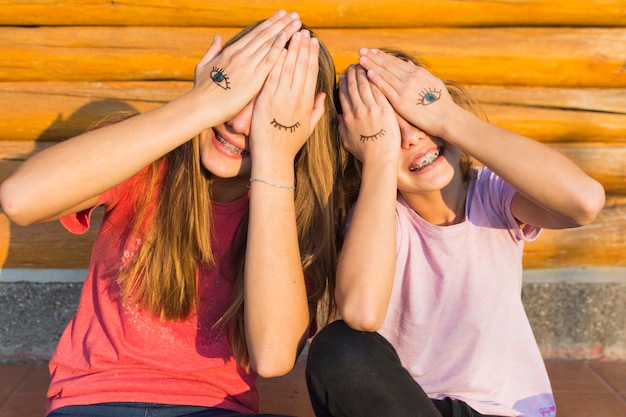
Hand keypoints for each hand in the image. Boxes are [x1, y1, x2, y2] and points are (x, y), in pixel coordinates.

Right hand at [193, 10, 302, 123]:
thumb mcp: (203, 66)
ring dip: (285, 32)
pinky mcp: (253, 79)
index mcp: (230, 52)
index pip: (254, 34)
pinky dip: (279, 47)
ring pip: (269, 43)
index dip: (269, 23)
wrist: (200, 106)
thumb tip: (217, 37)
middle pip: (265, 35)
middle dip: (281, 23)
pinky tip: (288, 38)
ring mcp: (247, 65)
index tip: (280, 15)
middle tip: (294, 15)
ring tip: (297, 22)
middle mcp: (240, 55)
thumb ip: (212, 50)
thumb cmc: (200, 90)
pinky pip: (269, 60)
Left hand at [249, 30, 325, 169]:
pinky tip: (278, 49)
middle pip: (301, 67)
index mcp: (306, 103)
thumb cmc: (290, 145)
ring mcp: (280, 98)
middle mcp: (295, 98)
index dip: (312, 55)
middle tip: (304, 32)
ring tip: (292, 34)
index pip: (311, 73)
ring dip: (291, 49)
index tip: (313, 42)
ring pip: (288, 68)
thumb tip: (323, 95)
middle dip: (303, 47)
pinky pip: (271, 76)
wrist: (274, 158)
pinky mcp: (265, 101)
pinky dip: (275, 62)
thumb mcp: (309, 128)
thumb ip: (317, 110)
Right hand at [337, 65, 399, 166]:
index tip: (344, 75)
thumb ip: (341, 127)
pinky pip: (378, 90)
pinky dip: (375, 80)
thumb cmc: (364, 153)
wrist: (379, 159)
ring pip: (365, 85)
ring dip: (363, 73)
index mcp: (347, 118)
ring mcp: (371, 109)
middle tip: (353, 65)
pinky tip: (375, 72)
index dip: (344, 83)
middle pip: (353, 87)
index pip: (344, 95)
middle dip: (352, 74)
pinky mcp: (384, 109)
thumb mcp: (347, 141)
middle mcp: (357, 111)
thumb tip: (338, 116)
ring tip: (363, 65)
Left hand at [358, 48, 454, 138]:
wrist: (446, 118)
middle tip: (361, 50)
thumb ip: (419, 73)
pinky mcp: (401, 102)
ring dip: (371, 65)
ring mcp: (405, 89)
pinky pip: (386, 89)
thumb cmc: (441, 103)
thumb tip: (408, 64)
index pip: (396, 62)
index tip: (372, 51)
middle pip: (388, 65)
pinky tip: (368, 73)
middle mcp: (410, 78)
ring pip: (385, 74)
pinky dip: (376, 80)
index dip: (383, 56)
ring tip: (360, 59)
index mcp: (417, 73)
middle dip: (373, 57)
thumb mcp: (432, 83)